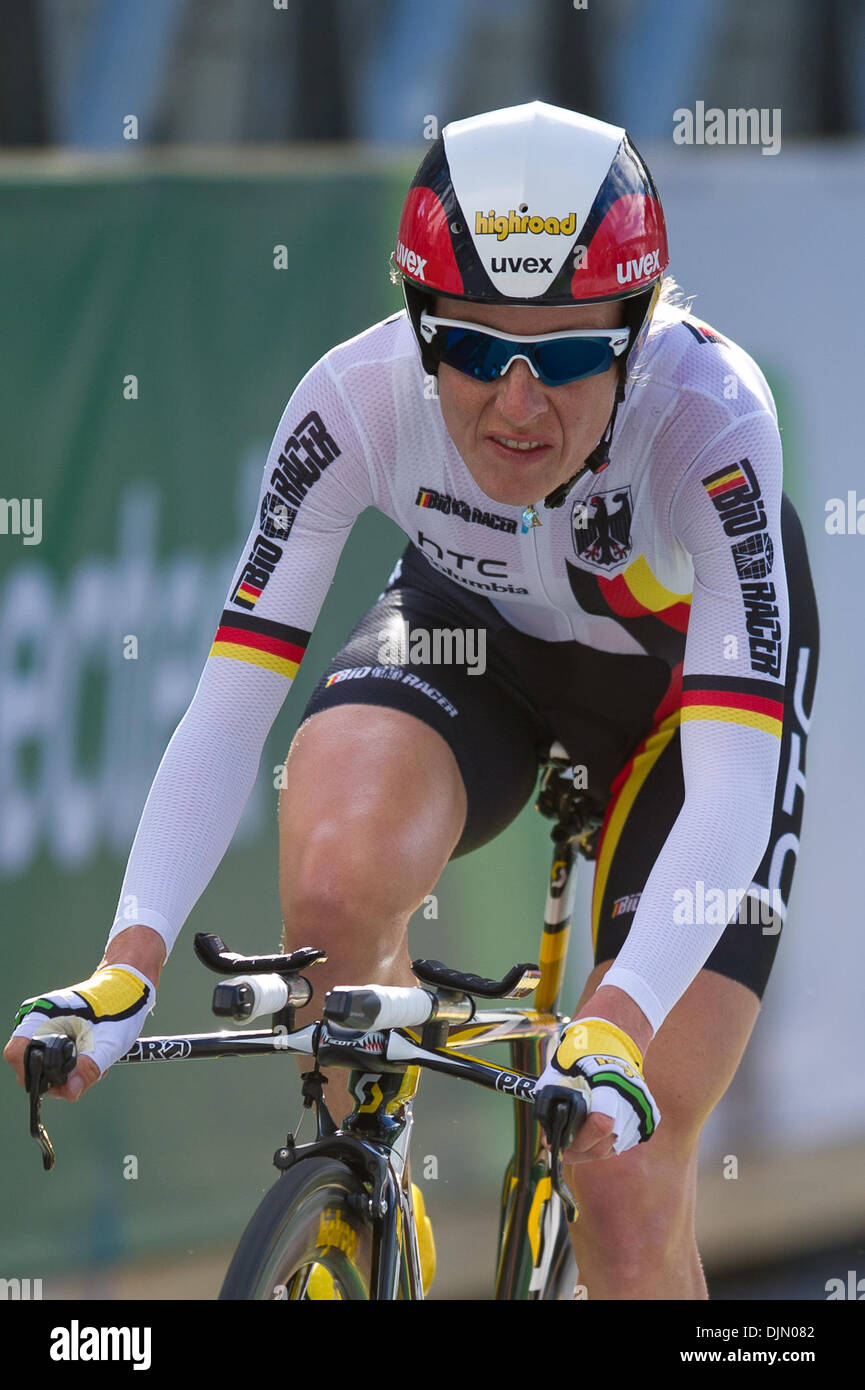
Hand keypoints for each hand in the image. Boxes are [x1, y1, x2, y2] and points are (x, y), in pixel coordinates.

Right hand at [5, 964, 155, 1101]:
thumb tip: (69, 1092)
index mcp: (41, 1015)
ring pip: (45, 1065)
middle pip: (31, 1065)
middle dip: (59, 1077)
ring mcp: (44, 1026)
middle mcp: (37, 1019)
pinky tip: (92, 1057)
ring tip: (96, 1061)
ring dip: (69, 1073)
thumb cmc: (119, 1009)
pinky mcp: (54, 1032)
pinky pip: (55, 1059)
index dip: (34, 1075)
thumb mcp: (107, 1043)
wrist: (128, 989)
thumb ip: (88, 1068)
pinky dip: (73, 1065)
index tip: (61, 1082)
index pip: (17, 1054)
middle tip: (89, 1072)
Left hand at [536, 1016, 659, 1157]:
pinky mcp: (647, 1120)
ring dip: (591, 1149)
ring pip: (612, 1148)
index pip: (600, 1125)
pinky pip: (623, 1142)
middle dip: (577, 1151)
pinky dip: (606, 1143)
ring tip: (574, 1139)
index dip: (576, 1141)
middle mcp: (632, 1101)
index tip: (555, 1143)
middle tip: (559, 1149)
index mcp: (611, 1085)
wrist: (610, 1044)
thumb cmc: (580, 1057)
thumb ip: (552, 1100)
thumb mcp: (559, 1072)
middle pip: (603, 1145)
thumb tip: (548, 1131)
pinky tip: (591, 1134)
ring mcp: (642, 1112)